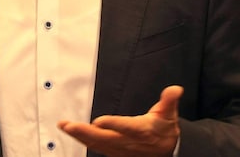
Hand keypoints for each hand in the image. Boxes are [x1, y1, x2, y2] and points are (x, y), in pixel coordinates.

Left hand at [58, 85, 182, 156]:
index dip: (113, 124)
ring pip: (97, 144)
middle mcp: (128, 142)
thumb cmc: (164, 129)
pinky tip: (72, 133)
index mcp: (141, 130)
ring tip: (64, 126)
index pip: (126, 127)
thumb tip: (175, 89)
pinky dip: (83, 140)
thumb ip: (169, 101)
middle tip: (68, 125)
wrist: (167, 151)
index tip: (98, 121)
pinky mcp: (114, 152)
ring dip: (79, 136)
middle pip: (105, 139)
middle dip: (85, 132)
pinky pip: (96, 146)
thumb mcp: (169, 114)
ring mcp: (120, 149)